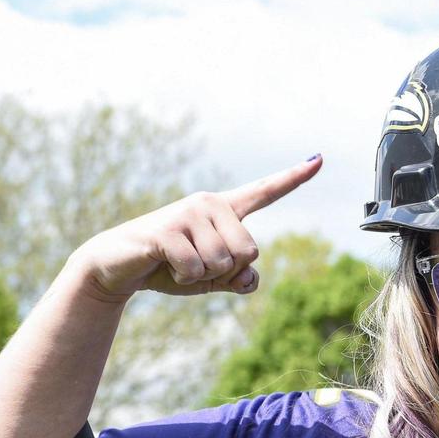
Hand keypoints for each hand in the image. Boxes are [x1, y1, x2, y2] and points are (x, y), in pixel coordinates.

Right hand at [69, 156, 321, 300]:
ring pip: (224, 262)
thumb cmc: (170, 267)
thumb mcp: (212, 278)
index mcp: (225, 210)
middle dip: (226, 270)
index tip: (319, 159)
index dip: (294, 178)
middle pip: (250, 250)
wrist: (119, 267)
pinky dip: (185, 278)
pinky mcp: (168, 229)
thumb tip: (249, 279)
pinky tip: (167, 265)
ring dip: (202, 275)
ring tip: (178, 263)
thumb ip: (238, 278)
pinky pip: (197, 268)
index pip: (265, 192)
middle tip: (195, 263)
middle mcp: (209, 203)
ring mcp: (188, 213)